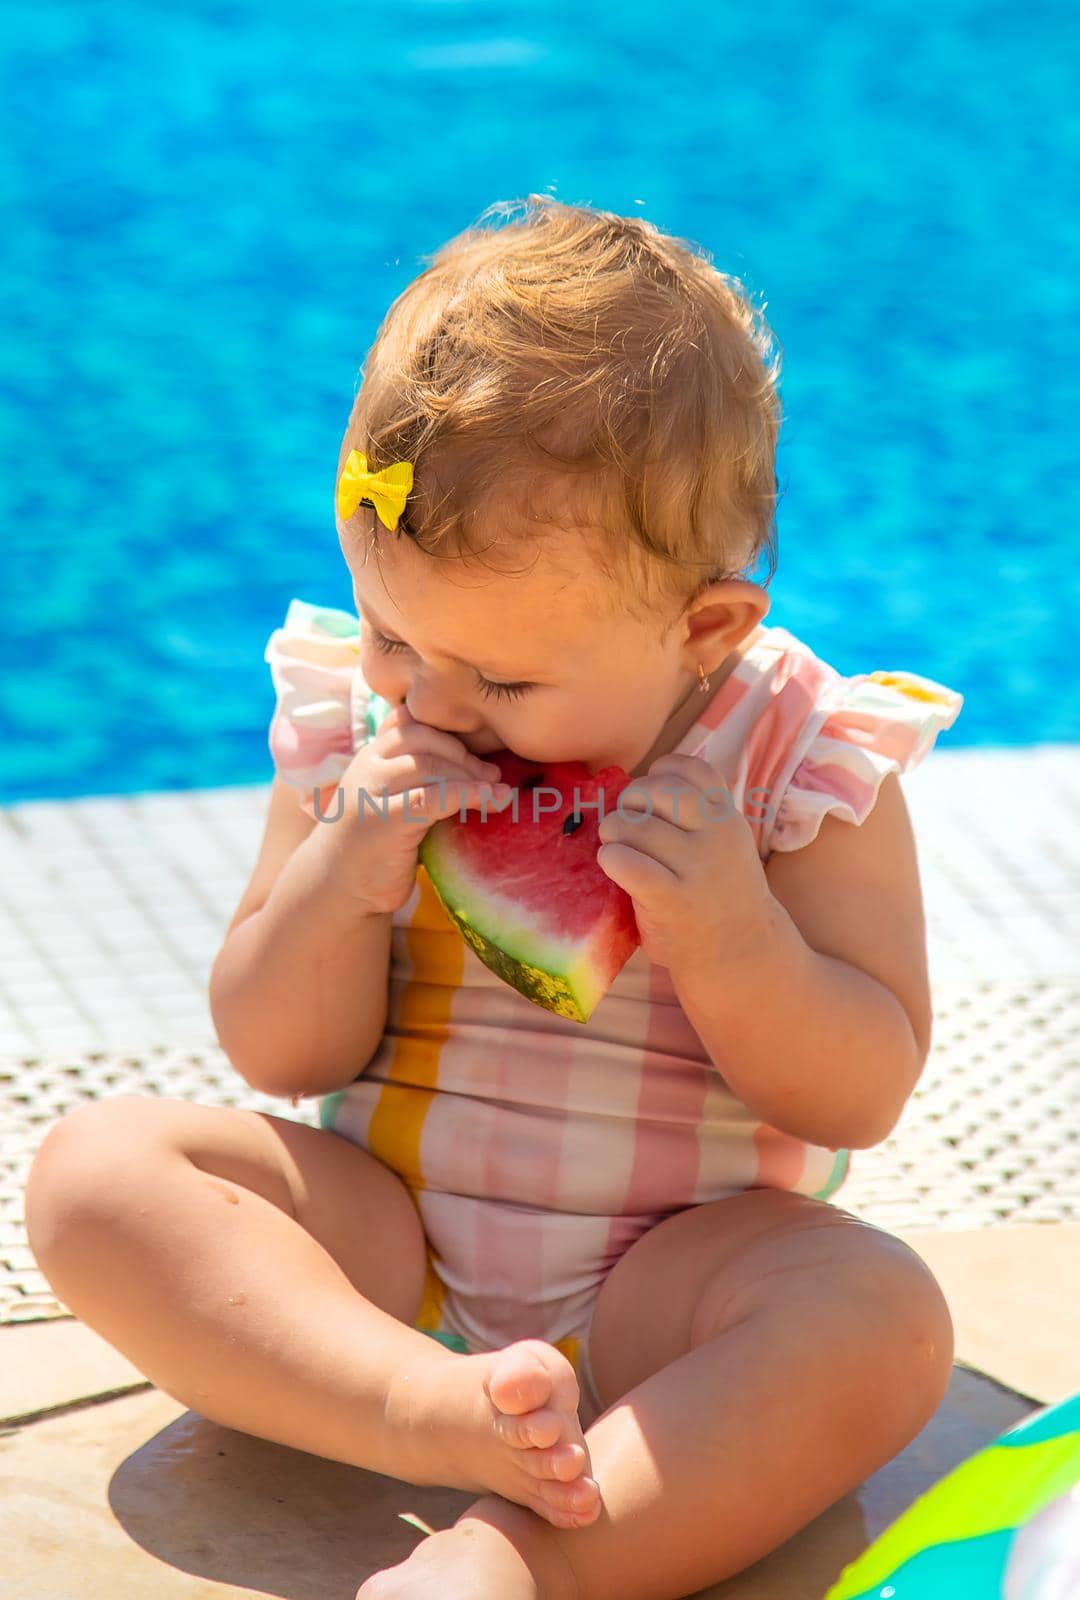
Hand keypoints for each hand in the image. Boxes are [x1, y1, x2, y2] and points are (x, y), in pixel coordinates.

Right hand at [309, 704, 509, 916]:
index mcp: (370, 757)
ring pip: (430, 766)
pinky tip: (492, 800)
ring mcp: (372, 792)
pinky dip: (469, 794)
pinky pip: (434, 797)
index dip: (449, 736)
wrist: (340, 890)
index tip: (477, 756)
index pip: (412, 724)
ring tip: (499, 792)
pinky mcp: (385, 819)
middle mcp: (367, 767)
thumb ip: (414, 776)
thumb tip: (471, 757)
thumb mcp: (392, 800)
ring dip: (472, 777)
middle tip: (494, 774)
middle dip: (465, 756)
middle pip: (424, 741)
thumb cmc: (376, 846)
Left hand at [596, 752, 777, 974]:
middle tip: (624, 825)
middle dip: (628, 802)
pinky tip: (614, 867)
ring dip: (612, 833)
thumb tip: (634, 785)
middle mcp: (717, 835)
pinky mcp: (671, 899)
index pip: (689, 769)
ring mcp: (696, 867)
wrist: (739, 951)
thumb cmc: (717, 891)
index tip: (648, 798)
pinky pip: (624, 861)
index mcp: (727, 816)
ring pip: (632, 825)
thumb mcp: (724, 842)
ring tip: (615, 848)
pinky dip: (610, 859)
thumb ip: (696, 812)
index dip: (659, 774)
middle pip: (654, 790)